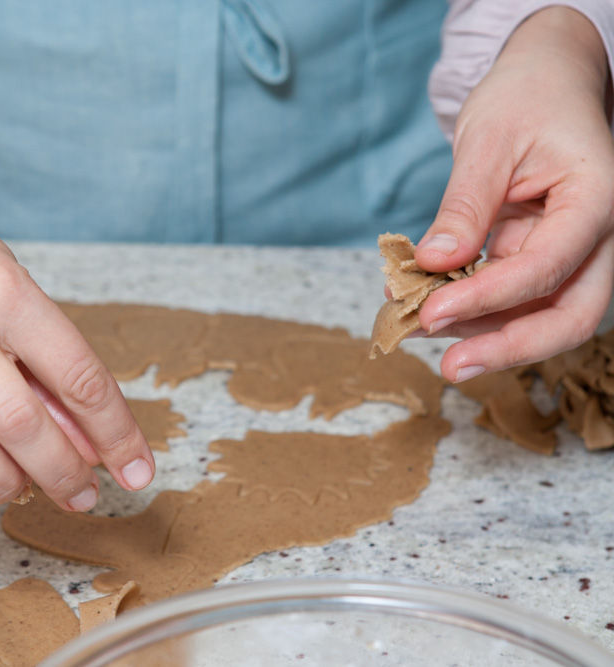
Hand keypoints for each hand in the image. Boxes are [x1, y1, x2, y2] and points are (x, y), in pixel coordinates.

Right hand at [0, 182, 153, 510]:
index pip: (80, 378)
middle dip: (66, 474)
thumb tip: (90, 445)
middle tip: (83, 494)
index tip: (137, 472)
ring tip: (26, 485)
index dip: (117, 435)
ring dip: (7, 484)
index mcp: (6, 294)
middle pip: (22, 426)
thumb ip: (49, 366)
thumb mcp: (18, 291)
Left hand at [414, 6, 613, 382]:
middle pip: (571, 316)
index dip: (488, 298)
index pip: (548, 266)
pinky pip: (515, 299)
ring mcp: (576, 253)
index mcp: (597, 198)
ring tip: (412, 326)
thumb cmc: (524, 101)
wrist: (544, 85)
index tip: (430, 312)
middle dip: (508, 348)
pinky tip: (423, 307)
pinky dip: (472, 310)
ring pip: (543, 317)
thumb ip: (464, 206)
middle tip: (449, 369)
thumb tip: (434, 264)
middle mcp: (600, 236)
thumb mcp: (487, 141)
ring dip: (480, 333)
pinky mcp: (545, 260)